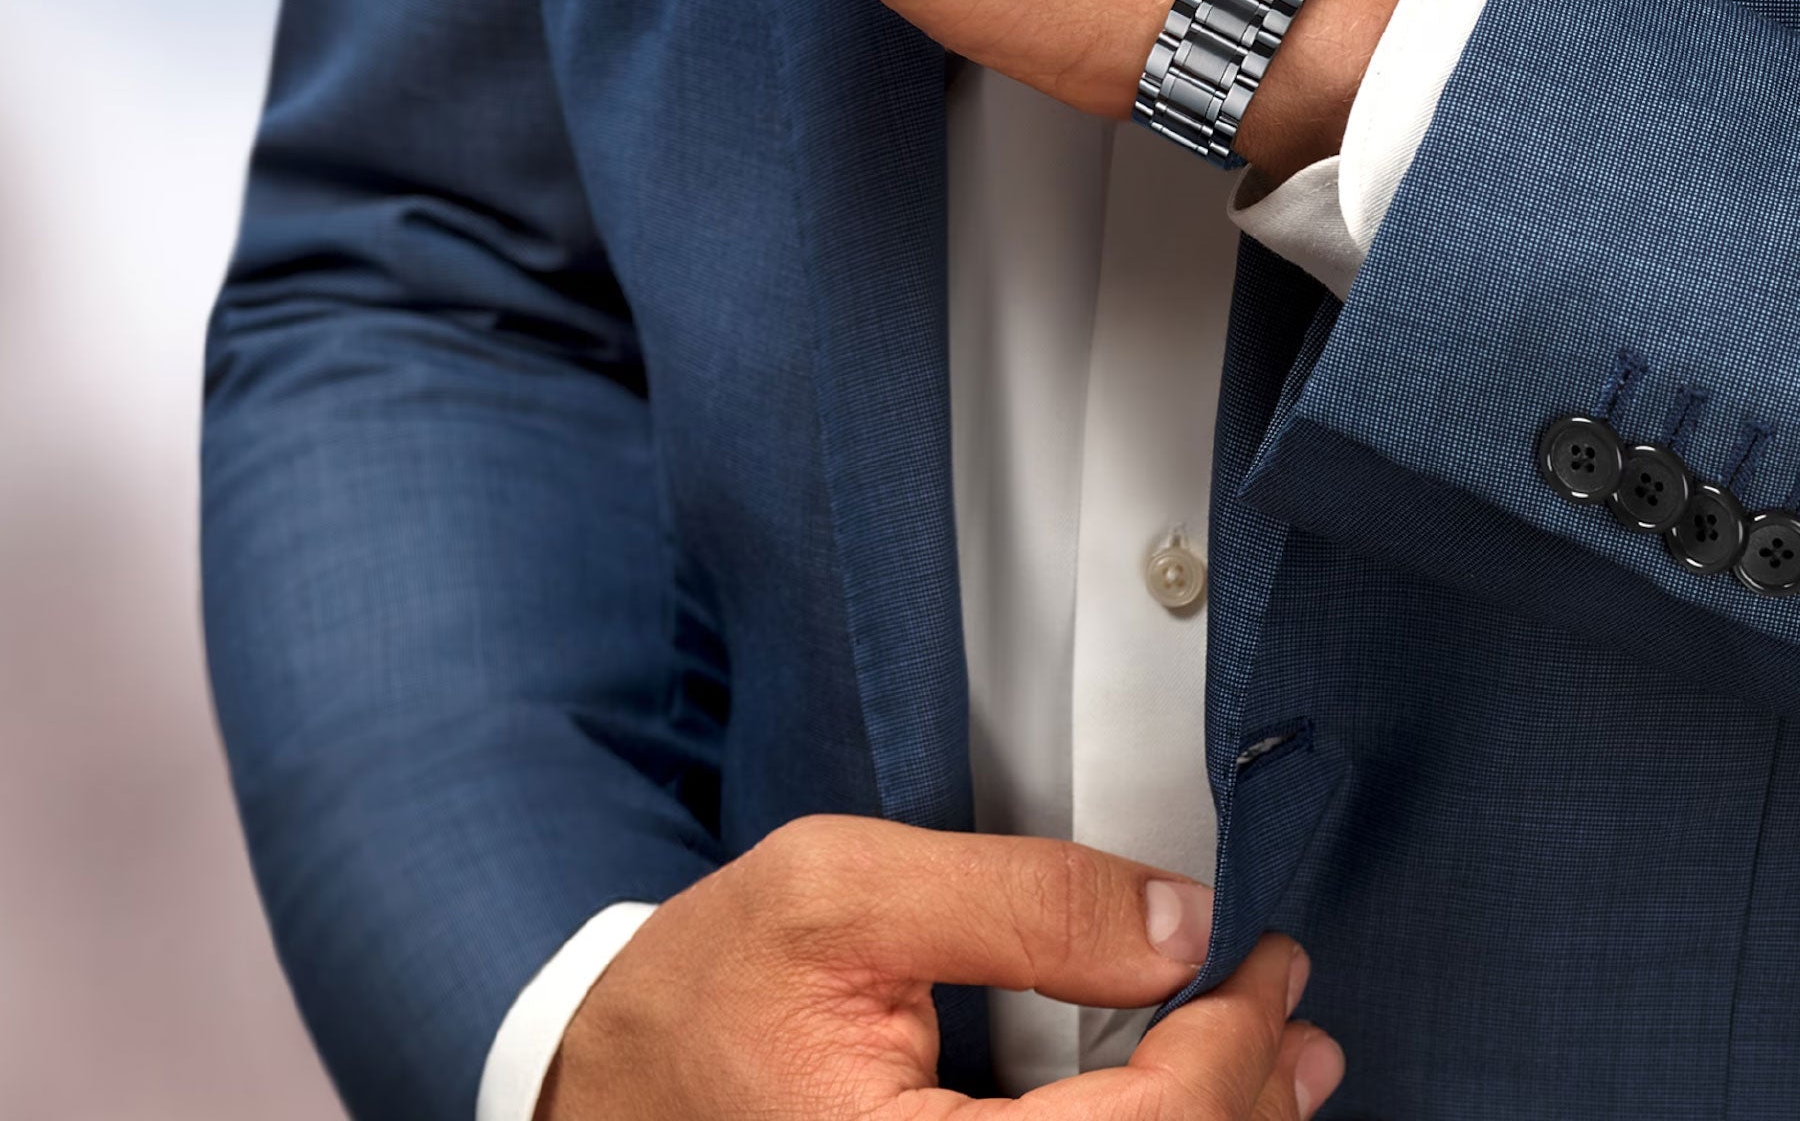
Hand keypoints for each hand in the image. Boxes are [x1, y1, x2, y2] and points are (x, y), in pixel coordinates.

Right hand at [536, 815, 1343, 1119]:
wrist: (619, 1079)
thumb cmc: (708, 990)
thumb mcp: (845, 892)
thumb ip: (1015, 898)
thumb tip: (1173, 919)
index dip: (1227, 1055)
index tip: (1264, 968)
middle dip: (1250, 1097)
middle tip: (1287, 1004)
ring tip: (1282, 1064)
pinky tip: (1200, 1105)